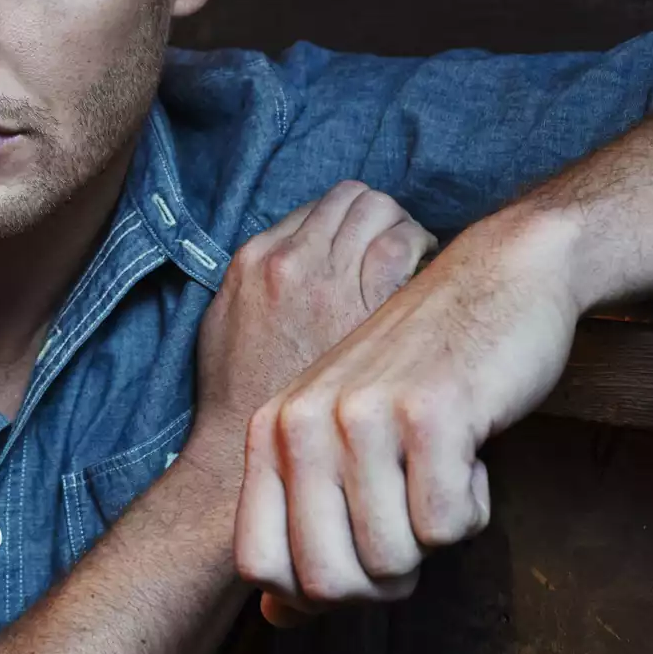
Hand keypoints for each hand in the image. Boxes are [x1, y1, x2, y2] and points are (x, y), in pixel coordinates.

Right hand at [183, 181, 435, 483]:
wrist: (247, 454)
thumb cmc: (239, 398)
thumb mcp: (226, 326)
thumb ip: (255, 287)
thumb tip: (288, 269)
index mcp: (257, 261)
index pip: (318, 207)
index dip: (346, 221)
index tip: (361, 246)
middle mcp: (293, 260)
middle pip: (353, 199)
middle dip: (379, 216)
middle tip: (399, 247)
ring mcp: (331, 280)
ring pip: (381, 213)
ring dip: (403, 228)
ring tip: (416, 261)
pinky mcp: (367, 306)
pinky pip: (404, 246)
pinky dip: (419, 251)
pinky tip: (426, 283)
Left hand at [232, 204, 584, 624]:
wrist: (497, 279)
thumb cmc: (423, 374)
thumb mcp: (344, 439)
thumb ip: (305, 523)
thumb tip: (274, 618)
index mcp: (274, 430)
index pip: (259, 563)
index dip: (312, 591)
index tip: (356, 562)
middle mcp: (304, 421)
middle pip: (327, 580)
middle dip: (383, 580)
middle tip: (413, 523)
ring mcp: (363, 415)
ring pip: (392, 560)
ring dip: (434, 536)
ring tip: (442, 471)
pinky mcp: (431, 414)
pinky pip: (449, 524)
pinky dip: (474, 506)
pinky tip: (471, 451)